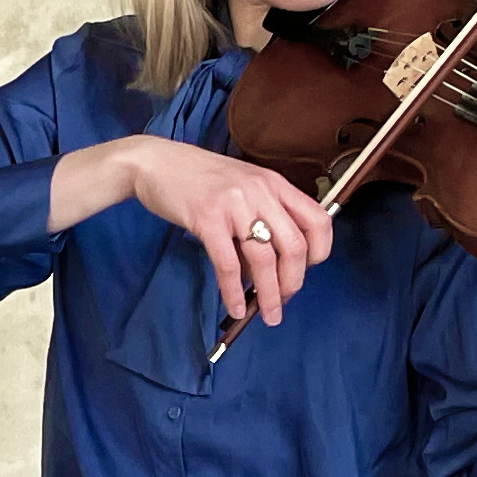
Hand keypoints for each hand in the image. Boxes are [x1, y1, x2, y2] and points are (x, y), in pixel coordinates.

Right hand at [120, 137, 335, 324]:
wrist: (156, 162)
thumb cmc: (198, 178)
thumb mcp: (242, 187)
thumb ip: (262, 216)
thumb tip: (270, 267)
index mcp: (274, 183)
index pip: (318, 220)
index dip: (319, 252)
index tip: (306, 270)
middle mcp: (260, 191)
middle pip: (294, 246)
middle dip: (293, 282)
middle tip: (284, 300)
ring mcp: (234, 205)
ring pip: (264, 259)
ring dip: (269, 294)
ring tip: (268, 314)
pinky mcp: (207, 219)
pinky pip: (228, 265)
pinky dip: (233, 292)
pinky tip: (236, 306)